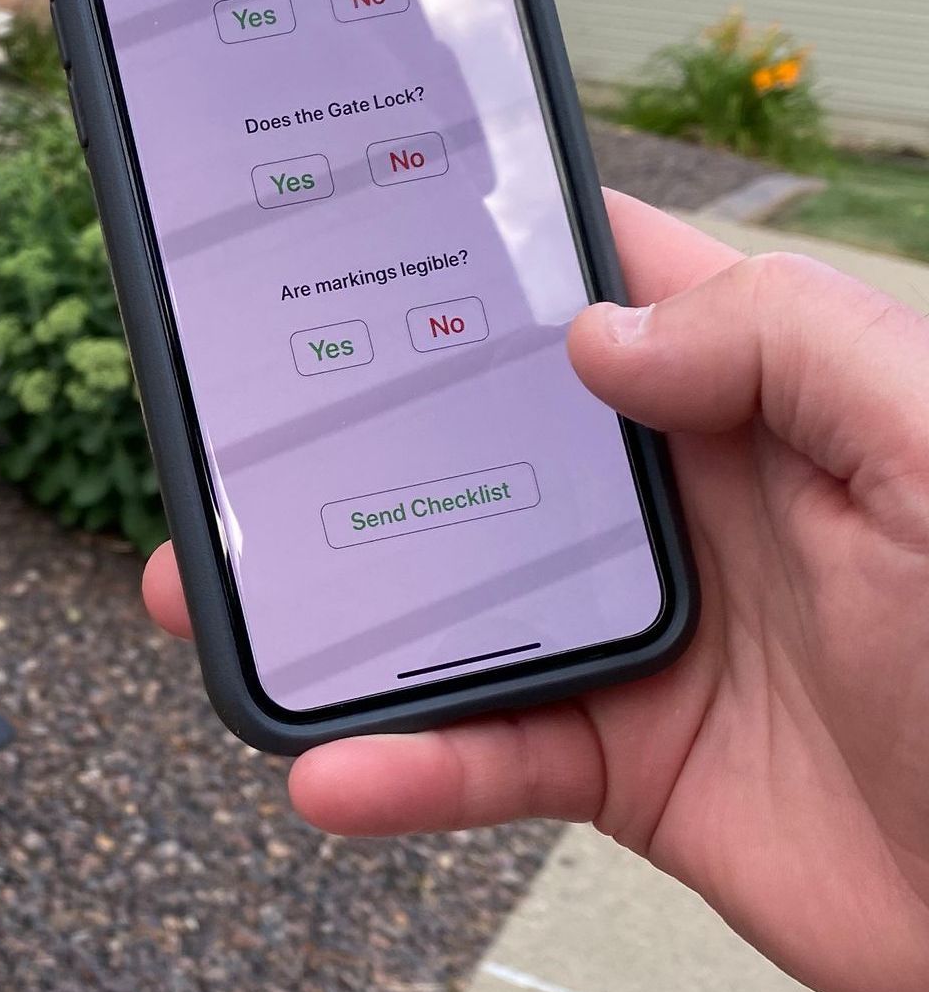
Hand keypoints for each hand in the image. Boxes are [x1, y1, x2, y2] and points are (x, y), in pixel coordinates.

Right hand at [147, 193, 928, 991]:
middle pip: (477, 444)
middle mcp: (679, 506)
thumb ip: (788, 353)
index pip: (599, 290)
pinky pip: (486, 754)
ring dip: (327, 602)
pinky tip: (334, 768)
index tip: (348, 223)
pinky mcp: (622, 758)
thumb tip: (593, 338)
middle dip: (344, 431)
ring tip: (204, 594)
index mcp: (758, 402)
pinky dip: (404, 763)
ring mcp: (637, 632)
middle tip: (225, 425)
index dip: (483, 249)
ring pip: (443, 597)